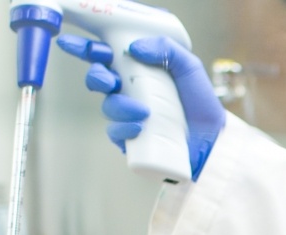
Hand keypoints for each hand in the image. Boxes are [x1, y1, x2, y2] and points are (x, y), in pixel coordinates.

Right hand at [57, 34, 226, 180]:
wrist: (214, 139)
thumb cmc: (201, 103)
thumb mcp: (188, 67)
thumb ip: (166, 48)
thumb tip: (135, 48)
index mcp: (138, 71)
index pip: (105, 57)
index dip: (86, 50)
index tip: (70, 43)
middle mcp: (130, 92)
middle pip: (98, 80)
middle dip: (97, 77)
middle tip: (108, 80)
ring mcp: (130, 116)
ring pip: (108, 107)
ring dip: (119, 106)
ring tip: (143, 111)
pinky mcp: (133, 139)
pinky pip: (116, 133)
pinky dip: (123, 129)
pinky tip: (139, 127)